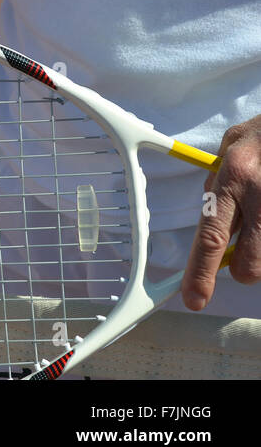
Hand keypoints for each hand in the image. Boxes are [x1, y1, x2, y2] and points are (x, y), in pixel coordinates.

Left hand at [182, 116, 260, 309]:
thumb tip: (209, 216)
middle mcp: (260, 194)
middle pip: (251, 262)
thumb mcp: (229, 148)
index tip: (194, 298)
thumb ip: (216, 184)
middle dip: (245, 267)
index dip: (201, 272)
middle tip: (244, 253)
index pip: (212, 236)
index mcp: (233, 177)